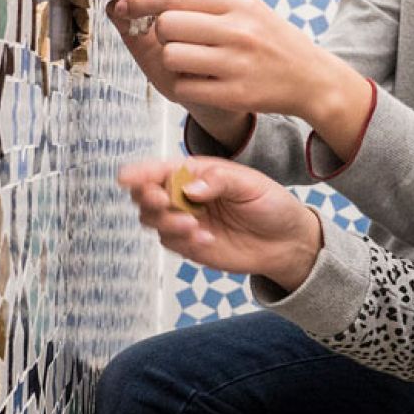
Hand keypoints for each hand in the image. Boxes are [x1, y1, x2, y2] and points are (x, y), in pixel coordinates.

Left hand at [115, 0, 358, 124]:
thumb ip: (207, 0)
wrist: (310, 78)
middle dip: (161, 32)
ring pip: (172, 56)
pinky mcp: (235, 95)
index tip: (126, 5)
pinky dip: (185, 84)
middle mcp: (238, 31)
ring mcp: (236, 64)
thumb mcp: (248, 8)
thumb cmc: (270, 39)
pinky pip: (185, 87)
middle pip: (168, 25)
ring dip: (172, 60)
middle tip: (173, 38)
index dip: (144, 0)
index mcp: (238, 3)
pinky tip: (200, 81)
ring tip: (190, 61)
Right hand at [118, 157, 322, 289]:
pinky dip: (182, 241)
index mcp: (196, 172)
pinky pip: (170, 243)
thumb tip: (189, 188)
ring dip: (166, 222)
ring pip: (152, 220)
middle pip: (146, 195)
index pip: (160, 169)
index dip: (139, 172)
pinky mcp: (189, 245)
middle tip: (165, 202)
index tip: (127, 178)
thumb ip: (219, 180)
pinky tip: (207, 240)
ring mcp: (184, 220)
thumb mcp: (251, 184)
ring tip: (194, 226)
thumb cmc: (270, 204)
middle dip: (148, 198)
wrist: (286, 241)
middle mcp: (184, 194)